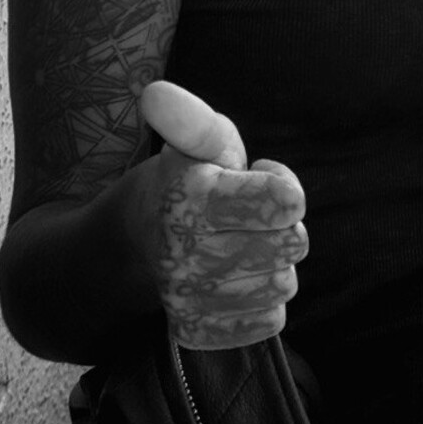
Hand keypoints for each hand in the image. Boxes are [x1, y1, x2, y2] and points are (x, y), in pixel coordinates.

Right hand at [135, 81, 307, 349]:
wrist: (130, 242)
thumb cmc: (182, 180)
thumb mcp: (197, 142)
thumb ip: (191, 119)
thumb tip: (153, 93)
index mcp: (191, 199)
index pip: (285, 202)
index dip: (282, 184)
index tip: (259, 176)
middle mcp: (184, 254)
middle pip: (292, 245)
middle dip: (281, 225)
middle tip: (250, 214)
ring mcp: (188, 298)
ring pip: (282, 285)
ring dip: (273, 263)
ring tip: (242, 244)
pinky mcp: (195, 331)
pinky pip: (266, 322)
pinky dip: (262, 301)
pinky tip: (238, 280)